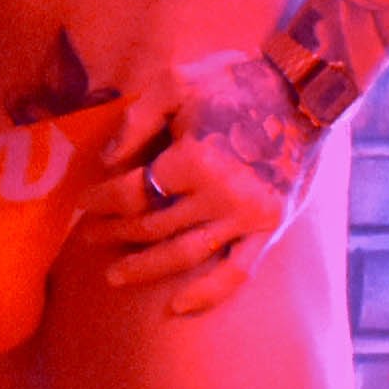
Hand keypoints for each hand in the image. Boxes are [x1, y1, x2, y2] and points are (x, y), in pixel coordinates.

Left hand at [94, 46, 318, 316]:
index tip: (84, 204)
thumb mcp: (176, 82)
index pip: (132, 193)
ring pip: (184, 255)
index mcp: (194, 159)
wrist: (304, 92)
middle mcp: (220, 195)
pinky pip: (237, 272)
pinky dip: (207, 294)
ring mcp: (247, 217)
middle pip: (152, 226)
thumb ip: (136, 121)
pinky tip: (177, 307)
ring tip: (114, 275)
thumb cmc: (235, 81)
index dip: (101, 201)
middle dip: (114, 232)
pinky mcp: (270, 228)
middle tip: (88, 236)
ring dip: (144, 268)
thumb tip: (106, 165)